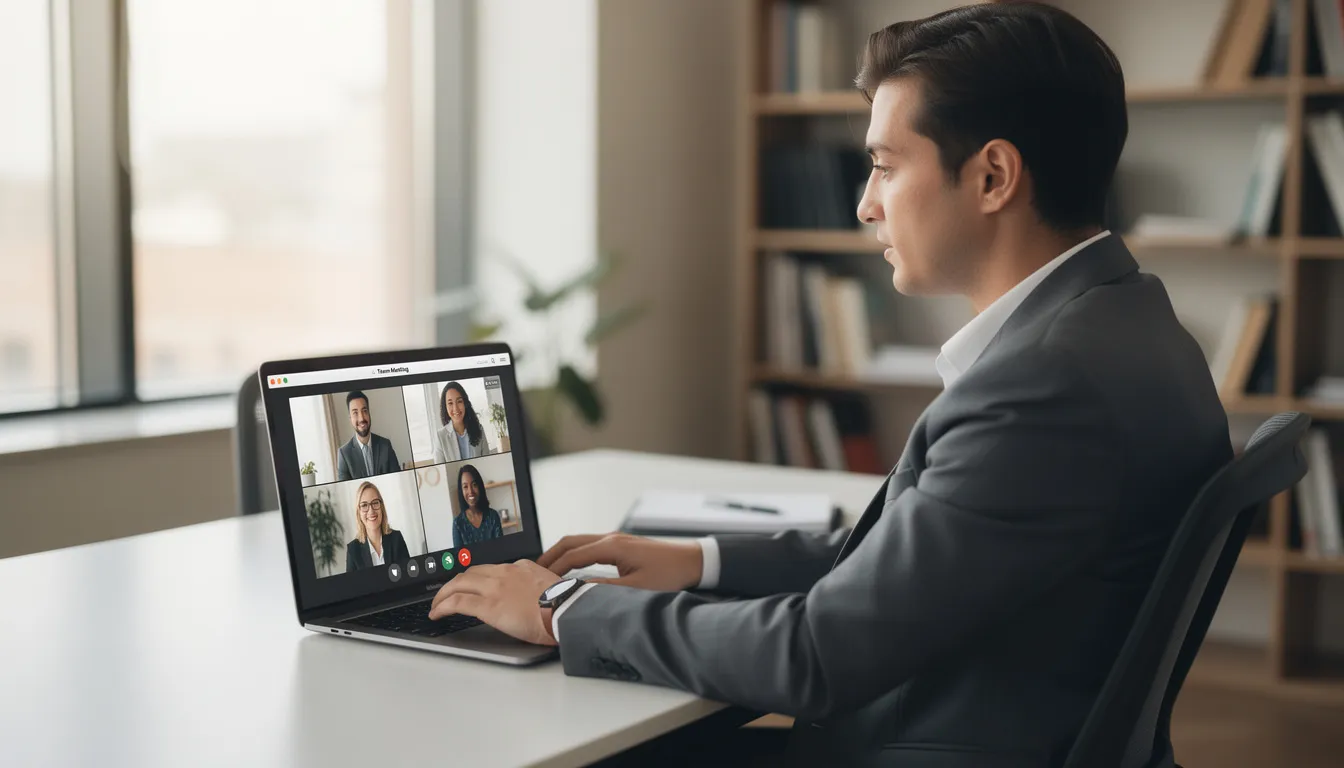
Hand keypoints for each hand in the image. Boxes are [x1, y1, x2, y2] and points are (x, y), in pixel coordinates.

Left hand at [428, 560, 558, 645]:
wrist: (567, 610)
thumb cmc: (565, 605)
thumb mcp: (551, 587)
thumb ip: (537, 587)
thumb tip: (534, 598)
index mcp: (522, 567)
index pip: (491, 569)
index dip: (476, 578)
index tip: (471, 585)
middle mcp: (505, 573)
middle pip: (471, 573)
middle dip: (455, 583)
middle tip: (446, 594)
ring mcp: (495, 588)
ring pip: (459, 584)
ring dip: (444, 594)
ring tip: (437, 605)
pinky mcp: (488, 606)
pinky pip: (457, 602)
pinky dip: (443, 606)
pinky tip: (437, 613)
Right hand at [537, 533, 702, 591]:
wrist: (693, 561)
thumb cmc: (669, 574)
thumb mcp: (634, 588)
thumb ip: (603, 590)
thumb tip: (575, 593)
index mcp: (611, 546)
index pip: (571, 556)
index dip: (552, 570)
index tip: (538, 584)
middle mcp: (610, 538)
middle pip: (569, 542)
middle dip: (549, 556)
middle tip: (532, 573)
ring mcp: (616, 539)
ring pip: (579, 542)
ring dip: (561, 554)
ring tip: (546, 571)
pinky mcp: (622, 545)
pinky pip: (589, 546)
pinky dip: (575, 555)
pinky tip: (572, 569)